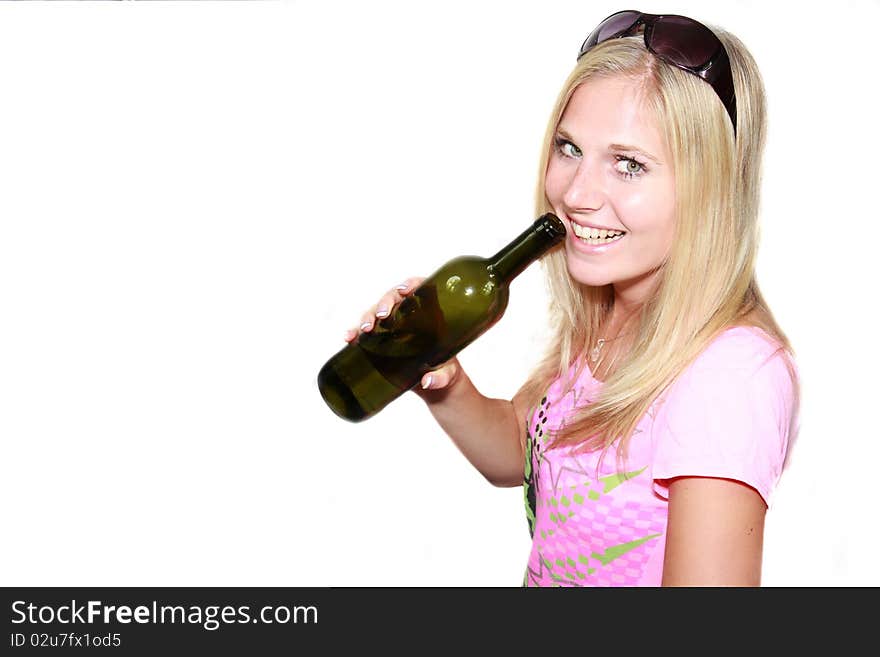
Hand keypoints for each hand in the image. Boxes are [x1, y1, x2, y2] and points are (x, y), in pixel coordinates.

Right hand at [343, 276, 461, 392]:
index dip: (412, 284)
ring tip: (363, 329)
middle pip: (394, 298)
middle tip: (381, 315)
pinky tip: (349, 338)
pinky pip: (365, 332)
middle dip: (385, 303)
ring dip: (368, 316)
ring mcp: (393, 327)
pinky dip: (355, 332)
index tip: (403, 290)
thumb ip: (441, 377)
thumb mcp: (448, 375)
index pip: (421, 289)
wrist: (433, 385)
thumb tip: (428, 381)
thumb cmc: (446, 372)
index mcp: (430, 316)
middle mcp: (409, 316)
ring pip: (377, 312)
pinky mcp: (381, 340)